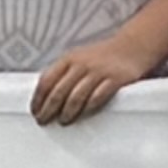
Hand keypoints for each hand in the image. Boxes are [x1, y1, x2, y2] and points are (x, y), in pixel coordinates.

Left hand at [32, 14, 167, 126]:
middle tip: (44, 121)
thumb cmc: (102, 57)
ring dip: (67, 112)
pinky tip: (84, 115)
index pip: (46, 80)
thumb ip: (63, 73)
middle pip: (58, 92)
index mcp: (69, 59)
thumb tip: (44, 98)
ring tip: (64, 121)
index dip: (38, 99)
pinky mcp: (115, 79)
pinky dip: (88, 109)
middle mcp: (82, 64)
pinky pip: (97, 98)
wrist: (133, 46)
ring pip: (76, 97)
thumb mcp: (79, 58)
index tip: (35, 111)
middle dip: (48, 109)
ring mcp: (99, 71)